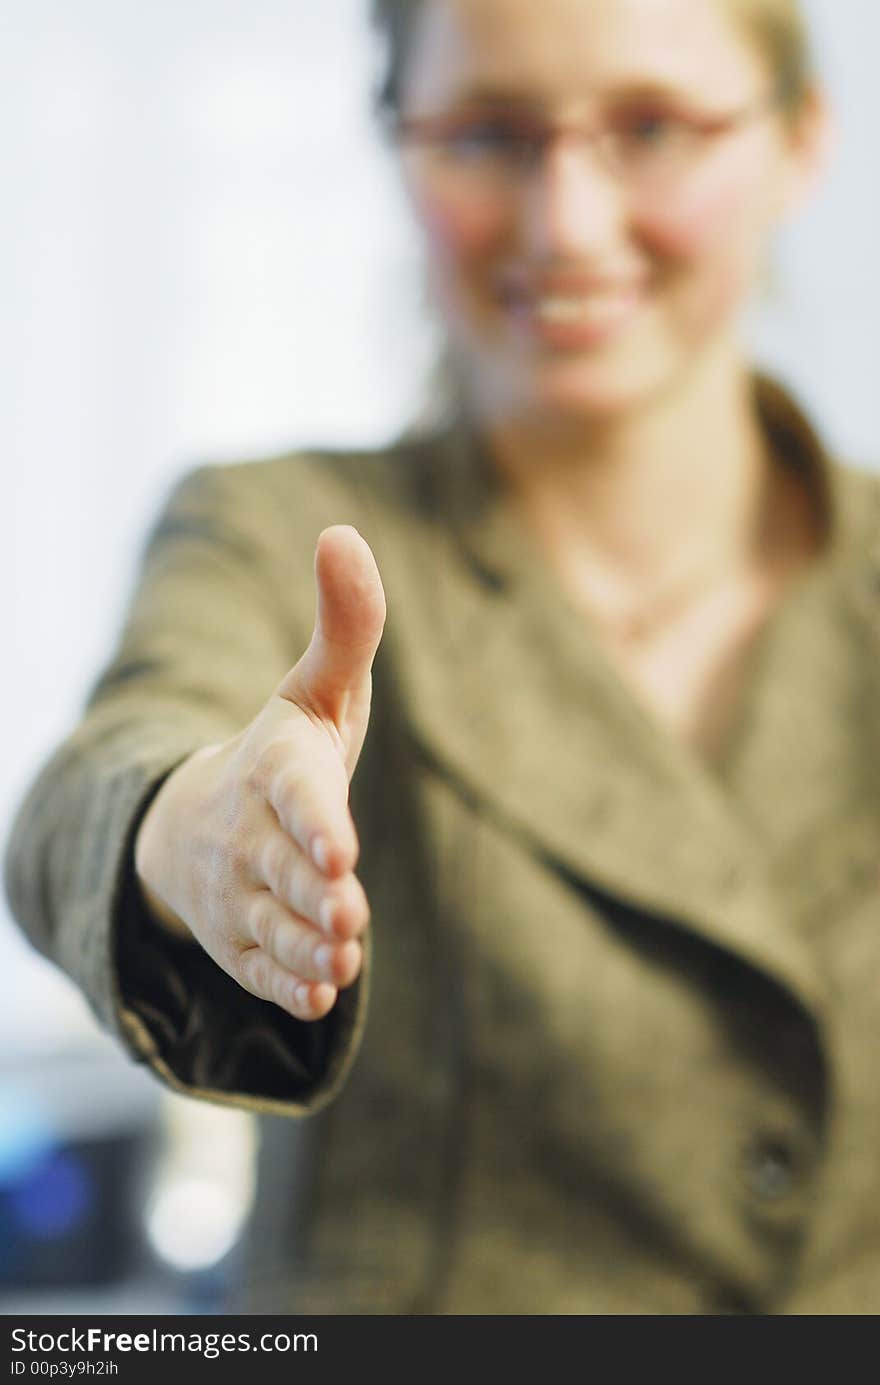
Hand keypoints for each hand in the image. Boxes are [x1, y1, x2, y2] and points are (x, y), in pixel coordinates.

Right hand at [133, 525, 386, 1020]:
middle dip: (313, 893)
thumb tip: (344, 532)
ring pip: (271, 923)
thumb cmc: (282, 749)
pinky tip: (316, 1000)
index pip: (293, 792)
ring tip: (341, 961)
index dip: (315, 819)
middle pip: (281, 868)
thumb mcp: (314, 688)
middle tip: (348, 915)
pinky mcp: (239, 938)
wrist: (198, 821)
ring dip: (304, 945)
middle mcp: (249, 832)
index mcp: (273, 767)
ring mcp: (238, 890)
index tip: (339, 846)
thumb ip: (345, 624)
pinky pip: (255, 966)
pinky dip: (283, 984)